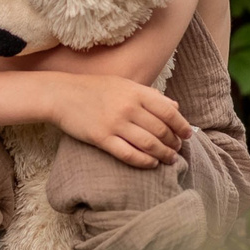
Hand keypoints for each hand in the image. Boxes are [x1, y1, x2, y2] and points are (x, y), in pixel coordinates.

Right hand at [50, 74, 192, 167]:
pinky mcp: (102, 139)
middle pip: (161, 130)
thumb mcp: (124, 84)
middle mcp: (128, 107)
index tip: (187, 134)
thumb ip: (150, 95)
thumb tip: (175, 106)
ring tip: (169, 159)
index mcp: (136, 92)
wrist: (61, 94)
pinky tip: (151, 164)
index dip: (181, 125)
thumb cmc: (94, 88)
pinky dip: (145, 162)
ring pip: (149, 144)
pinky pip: (129, 154)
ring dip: (163, 154)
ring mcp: (115, 124)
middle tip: (177, 149)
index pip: (168, 111)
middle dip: (173, 143)